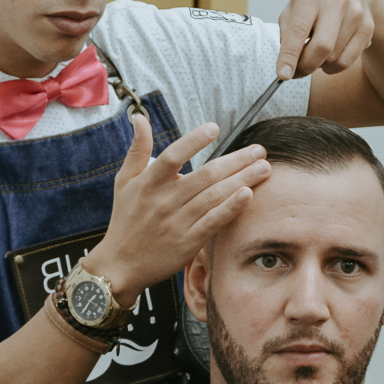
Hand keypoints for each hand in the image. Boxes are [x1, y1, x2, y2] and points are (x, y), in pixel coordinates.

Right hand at [84, 115, 270, 304]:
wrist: (120, 265)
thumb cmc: (125, 219)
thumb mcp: (124, 181)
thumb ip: (137, 149)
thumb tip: (140, 118)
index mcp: (148, 183)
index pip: (172, 155)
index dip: (193, 141)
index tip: (214, 128)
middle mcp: (164, 201)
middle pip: (204, 176)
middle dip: (236, 161)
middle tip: (259, 150)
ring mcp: (177, 223)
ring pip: (213, 197)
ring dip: (242, 180)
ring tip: (263, 168)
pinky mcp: (187, 243)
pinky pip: (213, 222)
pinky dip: (231, 208)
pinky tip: (248, 195)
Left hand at [275, 0, 375, 79]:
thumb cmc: (315, 2)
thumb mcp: (293, 8)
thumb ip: (286, 34)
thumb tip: (287, 65)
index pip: (298, 29)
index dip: (289, 55)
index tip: (283, 75)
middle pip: (321, 47)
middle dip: (305, 66)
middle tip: (296, 72)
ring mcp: (355, 13)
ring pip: (333, 57)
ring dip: (319, 65)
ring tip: (314, 55)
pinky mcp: (367, 27)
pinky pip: (347, 61)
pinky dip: (333, 67)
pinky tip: (328, 57)